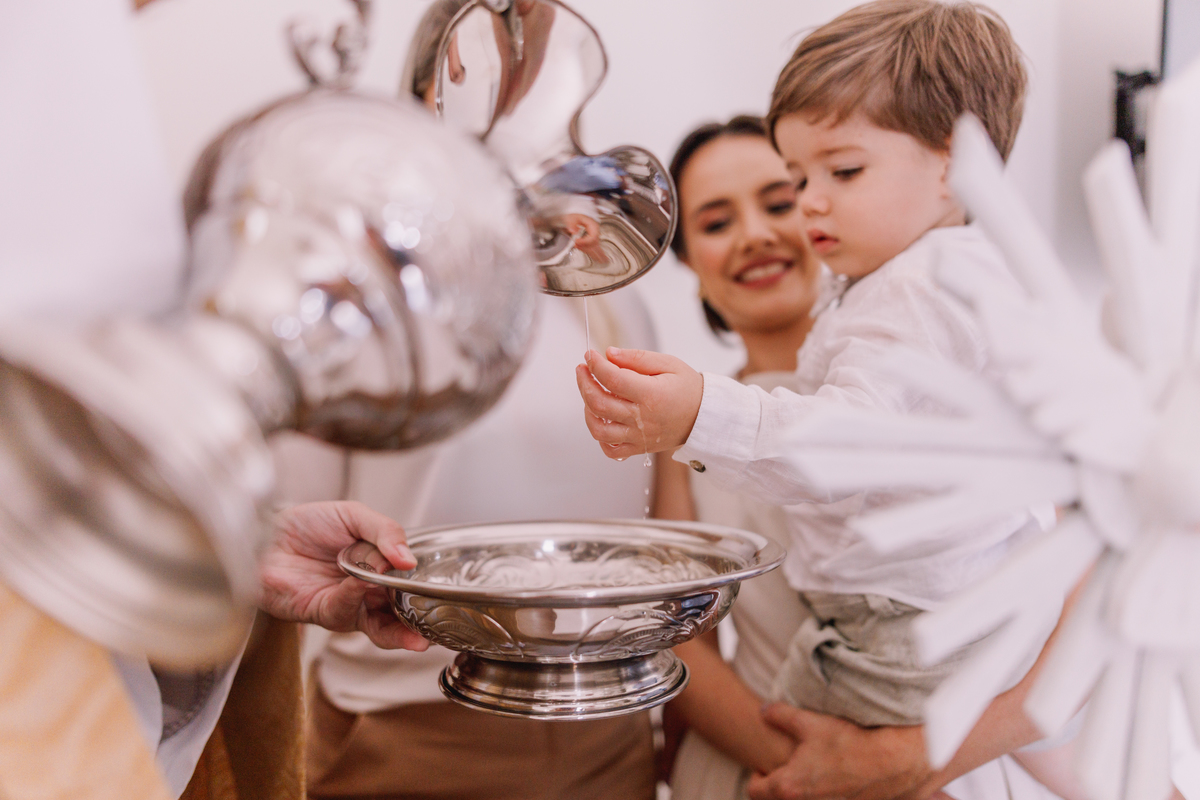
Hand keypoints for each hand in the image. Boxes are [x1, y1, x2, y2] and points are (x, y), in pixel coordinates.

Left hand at [259, 501, 428, 650]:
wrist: (267, 532)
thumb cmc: (308, 524)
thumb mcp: (354, 515)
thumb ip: (386, 532)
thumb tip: (408, 559)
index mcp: (381, 569)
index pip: (411, 586)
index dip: (426, 593)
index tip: (442, 596)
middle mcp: (368, 592)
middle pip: (401, 616)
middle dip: (419, 625)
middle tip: (435, 626)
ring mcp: (348, 606)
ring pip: (380, 626)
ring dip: (399, 628)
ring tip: (414, 623)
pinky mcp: (324, 613)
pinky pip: (346, 610)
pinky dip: (356, 596)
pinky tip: (360, 582)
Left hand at [575, 347, 702, 460]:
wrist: (705, 416)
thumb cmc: (688, 388)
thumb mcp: (668, 363)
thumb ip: (637, 358)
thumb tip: (609, 354)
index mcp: (652, 395)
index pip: (613, 379)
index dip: (596, 365)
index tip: (590, 354)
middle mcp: (643, 419)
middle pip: (600, 404)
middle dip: (584, 383)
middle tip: (582, 369)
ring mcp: (639, 437)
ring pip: (599, 429)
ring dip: (587, 409)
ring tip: (589, 393)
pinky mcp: (639, 448)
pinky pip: (611, 450)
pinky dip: (599, 435)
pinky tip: (600, 418)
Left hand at [746, 704, 933, 799]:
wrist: (893, 762)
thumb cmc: (849, 742)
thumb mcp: (809, 722)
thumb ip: (779, 715)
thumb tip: (763, 711)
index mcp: (789, 786)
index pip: (754, 791)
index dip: (756, 777)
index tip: (764, 766)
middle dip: (778, 786)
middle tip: (786, 767)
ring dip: (803, 790)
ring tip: (812, 769)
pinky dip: (824, 793)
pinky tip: (834, 775)